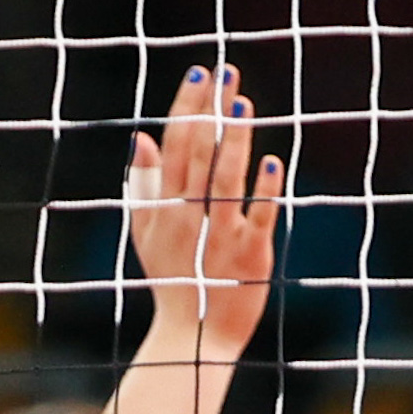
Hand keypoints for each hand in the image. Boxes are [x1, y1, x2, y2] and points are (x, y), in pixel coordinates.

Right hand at [123, 64, 281, 360]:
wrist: (192, 341)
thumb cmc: (173, 281)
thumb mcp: (146, 235)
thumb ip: (143, 186)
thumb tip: (140, 138)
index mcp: (164, 209)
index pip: (173, 148)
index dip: (186, 109)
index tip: (200, 73)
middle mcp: (188, 217)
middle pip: (198, 155)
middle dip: (211, 112)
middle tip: (226, 72)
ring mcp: (219, 235)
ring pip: (225, 179)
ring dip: (234, 141)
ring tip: (243, 104)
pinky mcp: (250, 254)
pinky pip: (258, 216)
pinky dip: (265, 190)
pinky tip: (272, 160)